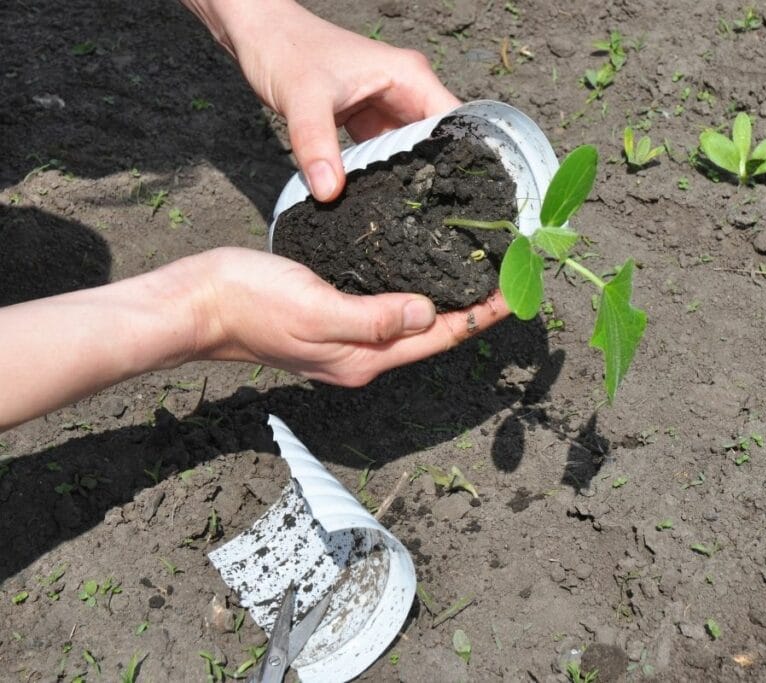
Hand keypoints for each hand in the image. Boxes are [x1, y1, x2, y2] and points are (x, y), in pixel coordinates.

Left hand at [182, 0, 459, 200]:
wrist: (258, 34)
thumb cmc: (286, 50)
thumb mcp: (303, 98)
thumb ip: (316, 145)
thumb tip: (329, 193)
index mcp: (409, 77)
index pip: (454, 122)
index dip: (461, 157)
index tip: (458, 195)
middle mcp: (407, 91)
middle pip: (436, 142)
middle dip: (434, 176)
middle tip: (433, 218)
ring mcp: (388, 107)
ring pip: (410, 152)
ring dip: (408, 179)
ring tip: (411, 216)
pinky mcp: (369, 121)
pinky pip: (384, 155)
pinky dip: (382, 175)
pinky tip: (381, 201)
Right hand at [191, 248, 507, 385]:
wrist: (198, 303)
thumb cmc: (250, 305)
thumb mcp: (316, 310)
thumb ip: (374, 318)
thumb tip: (428, 314)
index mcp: (364, 359)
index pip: (438, 337)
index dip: (480, 315)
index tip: (516, 289)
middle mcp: (361, 356)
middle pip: (432, 333)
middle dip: (472, 308)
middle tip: (507, 274)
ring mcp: (346, 339)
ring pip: (411, 320)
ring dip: (445, 297)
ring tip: (476, 269)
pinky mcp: (331, 317)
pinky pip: (385, 306)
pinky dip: (412, 289)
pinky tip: (420, 268)